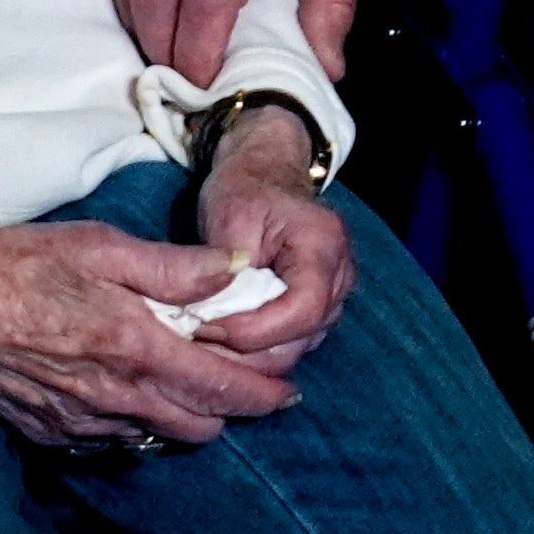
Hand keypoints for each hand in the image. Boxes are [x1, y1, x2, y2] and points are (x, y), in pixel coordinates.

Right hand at [0, 221, 298, 451]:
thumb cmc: (23, 263)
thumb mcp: (105, 247)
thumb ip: (176, 268)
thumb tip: (238, 270)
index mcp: (132, 348)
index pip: (219, 389)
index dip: (264, 395)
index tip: (290, 392)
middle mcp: (108, 396)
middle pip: (197, 425)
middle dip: (231, 409)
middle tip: (249, 384)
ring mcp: (75, 421)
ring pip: (156, 438)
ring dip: (186, 418)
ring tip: (200, 386)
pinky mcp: (47, 432)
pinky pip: (112, 442)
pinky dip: (139, 426)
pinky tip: (142, 394)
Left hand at [186, 103, 354, 374]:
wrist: (267, 176)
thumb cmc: (246, 192)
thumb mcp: (229, 219)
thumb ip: (225, 270)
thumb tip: (208, 319)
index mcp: (324, 246)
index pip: (302, 309)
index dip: (253, 330)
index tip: (203, 324)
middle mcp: (341, 276)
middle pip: (299, 339)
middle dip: (243, 350)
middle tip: (192, 336)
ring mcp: (333, 297)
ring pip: (294, 351)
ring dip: (246, 357)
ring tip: (202, 338)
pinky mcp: (316, 311)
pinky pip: (288, 347)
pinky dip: (253, 352)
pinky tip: (220, 338)